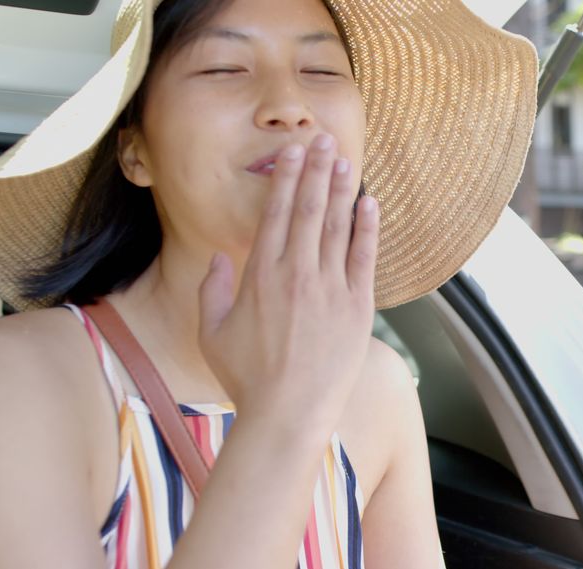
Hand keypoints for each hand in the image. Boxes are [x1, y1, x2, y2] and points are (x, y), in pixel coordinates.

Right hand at [197, 132, 378, 435]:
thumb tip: (219, 256)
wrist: (287, 415)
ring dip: (341, 189)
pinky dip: (368, 228)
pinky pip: (364, 258)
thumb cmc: (246, 378)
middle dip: (316, 170)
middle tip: (324, 139)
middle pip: (308, 209)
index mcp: (260, 275)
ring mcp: (330, 289)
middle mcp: (296, 274)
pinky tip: (369, 203)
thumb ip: (212, 290)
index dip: (286, 178)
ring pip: (337, 226)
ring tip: (346, 159)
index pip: (275, 213)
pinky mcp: (357, 308)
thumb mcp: (213, 333)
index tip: (292, 153)